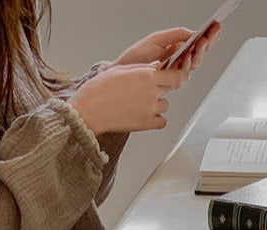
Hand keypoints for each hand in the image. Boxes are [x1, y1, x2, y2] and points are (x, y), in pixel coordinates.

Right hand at [69, 64, 187, 134]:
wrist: (88, 112)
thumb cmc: (99, 90)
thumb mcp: (122, 70)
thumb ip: (143, 69)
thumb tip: (156, 68)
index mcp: (148, 76)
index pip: (177, 75)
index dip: (178, 75)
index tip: (175, 75)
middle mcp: (152, 92)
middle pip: (171, 89)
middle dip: (163, 87)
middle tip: (149, 89)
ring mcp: (150, 109)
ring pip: (165, 105)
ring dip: (157, 103)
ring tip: (140, 103)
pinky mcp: (145, 124)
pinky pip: (161, 121)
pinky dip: (156, 119)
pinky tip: (145, 115)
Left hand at [114, 23, 220, 70]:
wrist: (119, 74)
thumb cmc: (134, 59)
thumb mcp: (156, 40)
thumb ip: (174, 35)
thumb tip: (192, 33)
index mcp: (175, 53)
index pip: (195, 45)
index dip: (207, 36)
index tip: (215, 25)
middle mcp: (176, 65)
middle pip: (198, 55)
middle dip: (207, 43)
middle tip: (213, 32)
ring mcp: (172, 75)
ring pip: (192, 66)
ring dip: (199, 53)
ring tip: (202, 42)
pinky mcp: (167, 84)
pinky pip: (181, 75)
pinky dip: (186, 64)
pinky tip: (188, 55)